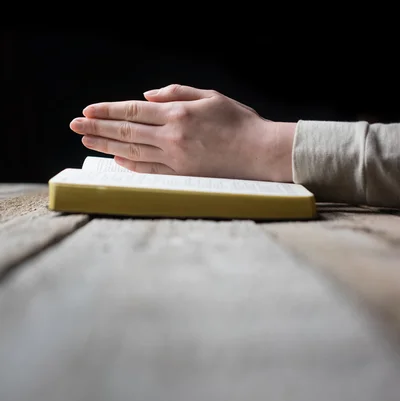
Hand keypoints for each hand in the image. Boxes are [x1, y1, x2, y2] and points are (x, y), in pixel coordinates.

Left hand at [70, 84, 295, 180]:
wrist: (261, 153)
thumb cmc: (240, 122)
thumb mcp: (210, 96)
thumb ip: (177, 93)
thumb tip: (146, 96)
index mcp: (178, 114)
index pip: (133, 110)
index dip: (107, 110)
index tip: (88, 110)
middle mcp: (172, 137)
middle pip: (126, 131)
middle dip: (97, 128)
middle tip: (75, 126)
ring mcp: (176, 159)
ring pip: (133, 151)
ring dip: (107, 146)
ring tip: (87, 142)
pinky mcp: (183, 175)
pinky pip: (150, 170)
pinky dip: (131, 165)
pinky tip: (117, 159)